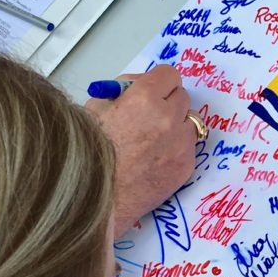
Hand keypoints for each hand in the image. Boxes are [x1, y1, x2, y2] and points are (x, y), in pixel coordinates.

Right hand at [85, 65, 197, 237]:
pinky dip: (176, 149)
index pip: (169, 74)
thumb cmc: (87, 156)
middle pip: (182, 96)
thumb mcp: (93, 110)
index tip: (152, 90)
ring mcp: (180, 144)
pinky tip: (155, 159)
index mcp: (144, 99)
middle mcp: (168, 118)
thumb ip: (119, 93)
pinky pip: (188, 147)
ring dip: (176, 125)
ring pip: (190, 122)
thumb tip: (134, 87)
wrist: (96, 201)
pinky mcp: (186, 166)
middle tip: (150, 114)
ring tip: (153, 139)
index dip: (158, 82)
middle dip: (167, 102)